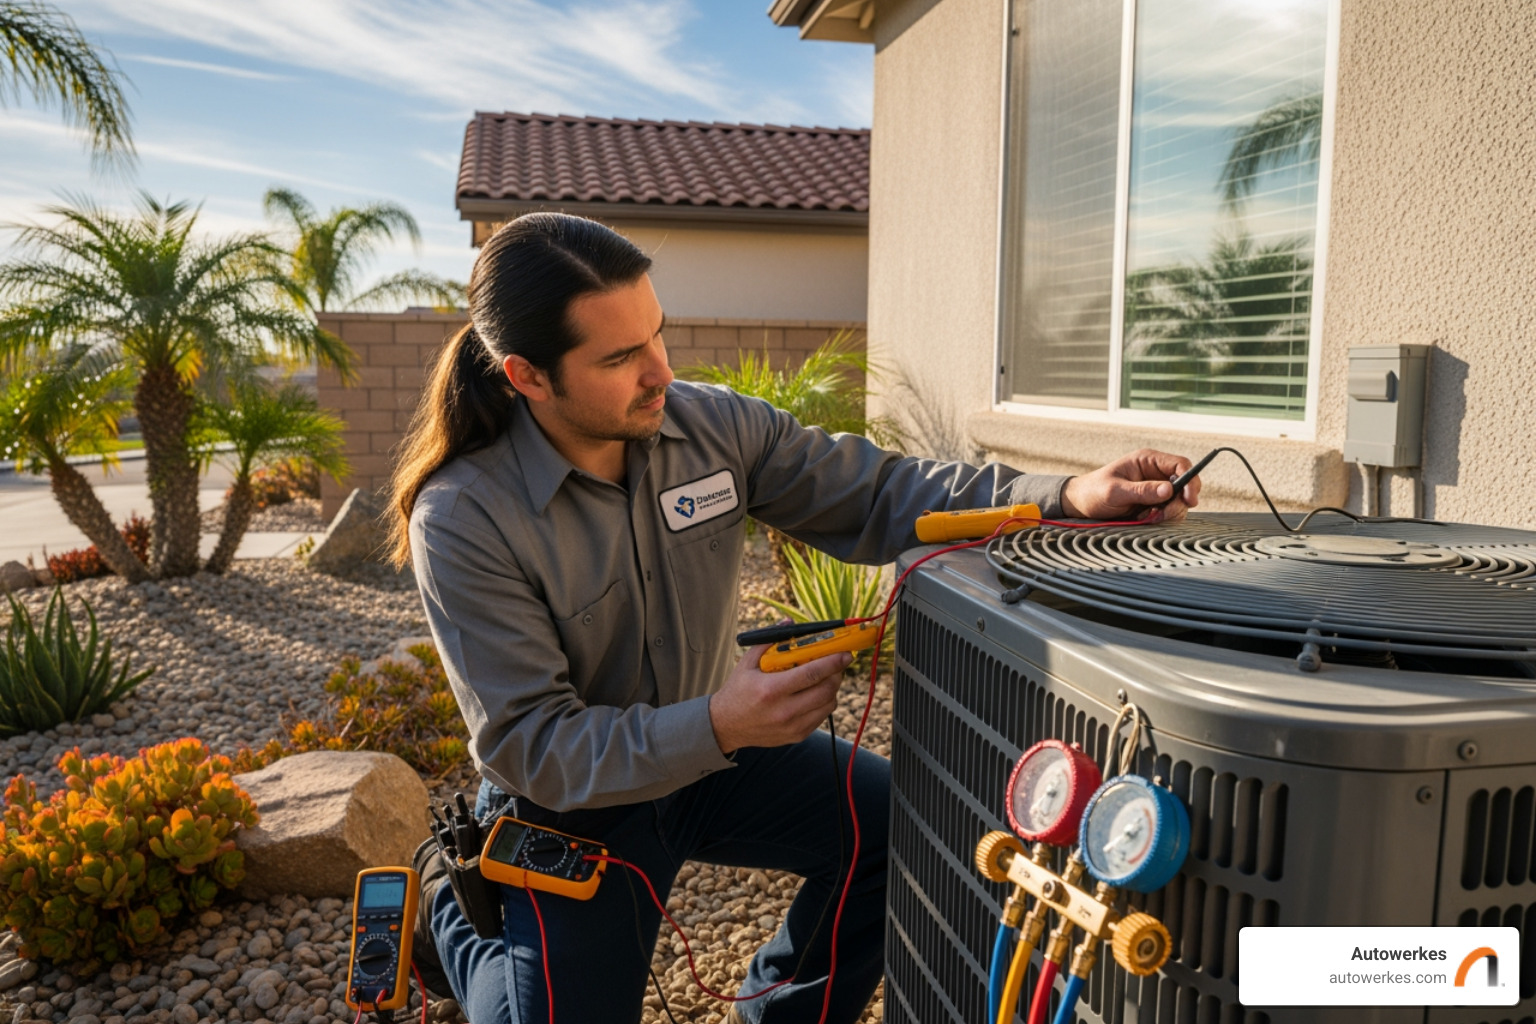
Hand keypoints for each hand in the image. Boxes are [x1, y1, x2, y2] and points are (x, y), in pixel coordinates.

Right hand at [708, 642, 849, 754]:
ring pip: (829, 705)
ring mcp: (792, 726)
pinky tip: (815, 693)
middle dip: (837, 674)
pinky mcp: (797, 736)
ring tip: (826, 678)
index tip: (846, 653)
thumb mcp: (747, 663)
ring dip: (833, 689)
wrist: (726, 726)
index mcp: (771, 689)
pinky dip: (824, 703)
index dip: (833, 662)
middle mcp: (784, 710)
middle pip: (827, 690)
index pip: (812, 673)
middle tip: (837, 663)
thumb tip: (789, 623)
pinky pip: (822, 717)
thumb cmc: (738, 690)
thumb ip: (769, 641)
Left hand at [1060, 448, 1202, 522]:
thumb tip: (1168, 490)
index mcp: (1147, 460)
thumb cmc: (1093, 491)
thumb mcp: (1115, 491)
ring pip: (1179, 501)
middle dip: (1179, 502)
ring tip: (1147, 518)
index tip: (1189, 499)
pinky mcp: (1153, 503)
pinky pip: (1169, 511)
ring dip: (1169, 513)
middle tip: (1162, 515)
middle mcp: (1155, 472)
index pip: (1181, 464)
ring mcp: (1156, 488)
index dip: (1190, 480)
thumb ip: (1141, 491)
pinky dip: (1162, 518)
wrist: (1080, 504)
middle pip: (1185, 485)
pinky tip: (1145, 519)